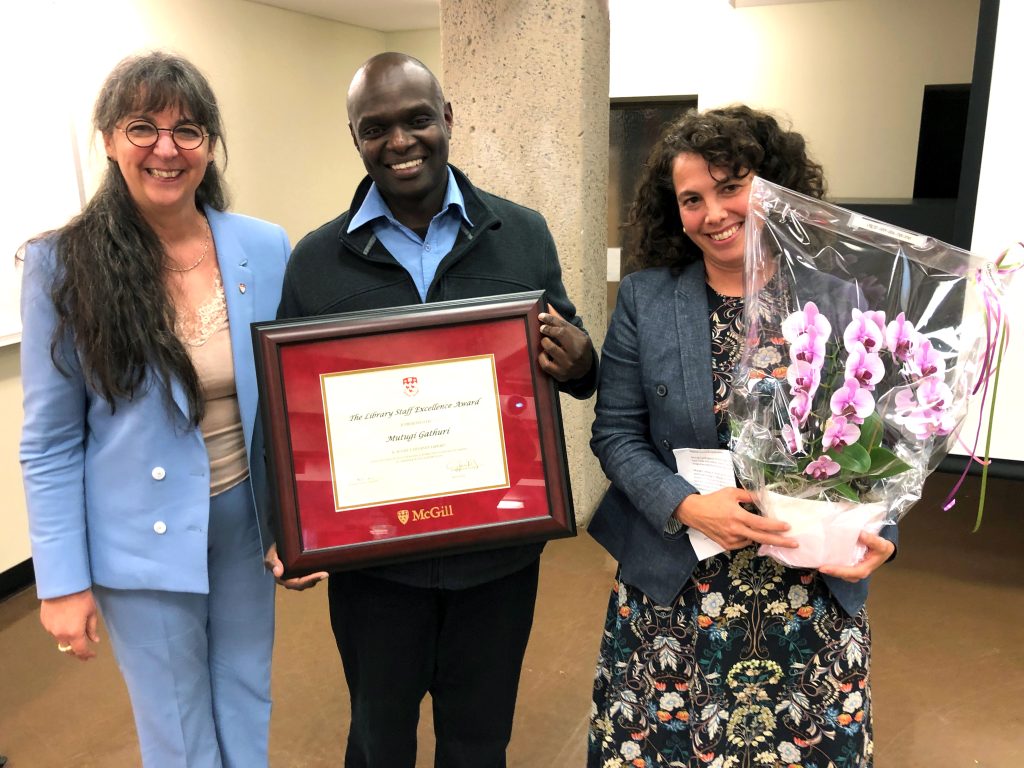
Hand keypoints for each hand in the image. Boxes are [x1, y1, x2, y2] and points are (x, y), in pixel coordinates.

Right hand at [40, 588, 99, 660]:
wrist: (62, 585)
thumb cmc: (81, 597)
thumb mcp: (91, 612)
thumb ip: (92, 629)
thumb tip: (94, 640)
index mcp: (74, 633)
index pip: (80, 650)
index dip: (86, 655)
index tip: (92, 656)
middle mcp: (60, 634)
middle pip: (68, 648)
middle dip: (77, 651)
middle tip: (84, 650)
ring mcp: (50, 629)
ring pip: (61, 640)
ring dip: (69, 639)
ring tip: (76, 632)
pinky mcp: (44, 622)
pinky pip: (54, 631)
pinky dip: (61, 631)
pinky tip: (66, 623)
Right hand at [264, 543, 327, 590]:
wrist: (281, 543)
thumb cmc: (276, 550)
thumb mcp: (271, 554)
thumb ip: (273, 562)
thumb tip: (278, 573)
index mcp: (282, 578)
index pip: (296, 583)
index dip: (308, 581)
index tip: (320, 575)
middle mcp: (290, 580)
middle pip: (303, 584)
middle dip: (315, 580)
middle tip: (325, 574)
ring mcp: (297, 577)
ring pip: (309, 582)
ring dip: (317, 578)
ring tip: (326, 573)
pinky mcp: (303, 572)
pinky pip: (311, 576)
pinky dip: (317, 574)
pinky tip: (324, 568)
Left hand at [537, 305, 593, 382]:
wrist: (585, 369)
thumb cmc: (578, 347)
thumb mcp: (576, 333)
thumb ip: (563, 322)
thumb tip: (548, 307)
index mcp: (582, 342)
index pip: (563, 328)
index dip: (550, 320)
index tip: (541, 316)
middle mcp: (576, 354)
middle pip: (557, 336)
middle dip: (547, 330)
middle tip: (543, 329)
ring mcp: (568, 366)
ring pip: (550, 348)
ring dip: (545, 342)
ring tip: (546, 341)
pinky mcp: (560, 375)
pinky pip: (545, 364)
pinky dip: (542, 356)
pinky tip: (545, 353)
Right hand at [674, 487, 797, 550]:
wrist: (694, 512)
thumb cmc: (713, 500)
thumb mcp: (731, 493)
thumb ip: (749, 495)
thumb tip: (764, 496)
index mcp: (737, 516)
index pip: (761, 523)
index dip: (775, 526)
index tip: (788, 527)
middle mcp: (735, 530)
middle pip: (762, 538)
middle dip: (780, 541)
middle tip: (794, 543)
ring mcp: (730, 540)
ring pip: (752, 541)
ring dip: (759, 536)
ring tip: (760, 530)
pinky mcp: (726, 545)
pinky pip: (742, 543)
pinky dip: (746, 538)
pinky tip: (742, 530)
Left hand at [818, 530, 894, 582]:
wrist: (883, 549)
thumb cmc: (882, 548)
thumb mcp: (881, 544)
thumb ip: (872, 540)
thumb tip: (860, 534)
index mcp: (864, 569)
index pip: (850, 572)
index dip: (837, 571)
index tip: (824, 568)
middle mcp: (857, 572)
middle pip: (842, 574)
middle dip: (830, 571)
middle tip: (817, 565)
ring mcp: (852, 570)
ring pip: (839, 572)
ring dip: (829, 568)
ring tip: (818, 561)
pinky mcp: (849, 565)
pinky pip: (839, 566)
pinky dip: (832, 563)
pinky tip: (824, 557)